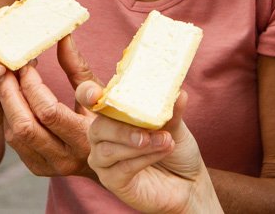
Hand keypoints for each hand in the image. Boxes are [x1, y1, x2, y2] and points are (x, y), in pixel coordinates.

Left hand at [0, 35, 99, 178]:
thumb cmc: (107, 118)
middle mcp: (65, 157)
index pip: (48, 111)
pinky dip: (10, 119)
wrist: (110, 158)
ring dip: (7, 106)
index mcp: (85, 137)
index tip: (28, 65)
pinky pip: (15, 144)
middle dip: (10, 94)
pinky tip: (13, 101)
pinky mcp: (38, 168)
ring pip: (15, 136)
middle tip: (7, 72)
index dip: (33, 86)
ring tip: (7, 83)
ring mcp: (49, 166)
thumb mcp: (99, 93)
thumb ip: (78, 67)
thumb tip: (63, 38)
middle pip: (25, 126)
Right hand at [78, 85, 222, 213]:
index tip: (96, 94)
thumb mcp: (175, 125)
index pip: (89, 98)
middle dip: (121, 129)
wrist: (188, 180)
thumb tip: (179, 93)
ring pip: (108, 151)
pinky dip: (144, 159)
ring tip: (165, 140)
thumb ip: (172, 110)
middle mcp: (102, 136)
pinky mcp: (112, 182)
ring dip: (138, 146)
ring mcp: (104, 161)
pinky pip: (121, 169)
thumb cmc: (176, 147)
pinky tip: (163, 152)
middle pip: (97, 128)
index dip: (87, 93)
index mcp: (113, 114)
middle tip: (146, 132)